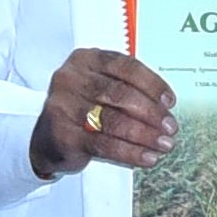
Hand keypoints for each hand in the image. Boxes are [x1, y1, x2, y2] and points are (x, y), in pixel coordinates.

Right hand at [31, 48, 177, 178]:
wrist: (46, 138)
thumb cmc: (82, 108)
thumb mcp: (99, 86)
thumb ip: (126, 86)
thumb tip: (165, 106)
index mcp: (84, 59)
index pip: (126, 66)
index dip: (152, 84)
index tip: (170, 101)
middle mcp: (70, 78)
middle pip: (121, 94)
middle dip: (152, 112)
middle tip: (171, 127)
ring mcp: (63, 106)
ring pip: (114, 121)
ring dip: (145, 135)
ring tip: (164, 144)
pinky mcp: (64, 135)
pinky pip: (105, 144)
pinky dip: (131, 152)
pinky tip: (148, 158)